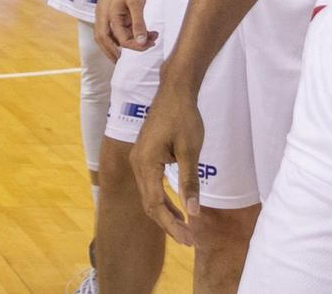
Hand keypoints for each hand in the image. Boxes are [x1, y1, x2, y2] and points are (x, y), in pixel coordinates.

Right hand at [94, 0, 152, 62]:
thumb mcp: (137, 2)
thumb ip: (138, 23)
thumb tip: (141, 43)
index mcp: (110, 15)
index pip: (120, 39)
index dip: (134, 46)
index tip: (149, 45)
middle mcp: (111, 17)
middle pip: (118, 41)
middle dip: (134, 47)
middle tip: (150, 46)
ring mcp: (118, 15)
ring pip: (126, 35)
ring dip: (139, 39)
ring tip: (155, 37)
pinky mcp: (125, 11)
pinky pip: (131, 27)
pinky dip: (141, 31)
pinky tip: (152, 32)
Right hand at [131, 78, 205, 245]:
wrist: (174, 90)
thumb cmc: (184, 117)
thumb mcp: (190, 151)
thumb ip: (189, 183)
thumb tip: (193, 213)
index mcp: (146, 163)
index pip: (156, 204)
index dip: (172, 225)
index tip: (190, 240)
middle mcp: (137, 164)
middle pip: (149, 204)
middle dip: (169, 224)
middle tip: (190, 241)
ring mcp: (139, 160)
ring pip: (149, 196)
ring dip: (166, 214)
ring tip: (186, 230)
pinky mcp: (144, 156)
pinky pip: (151, 186)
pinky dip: (163, 201)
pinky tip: (178, 209)